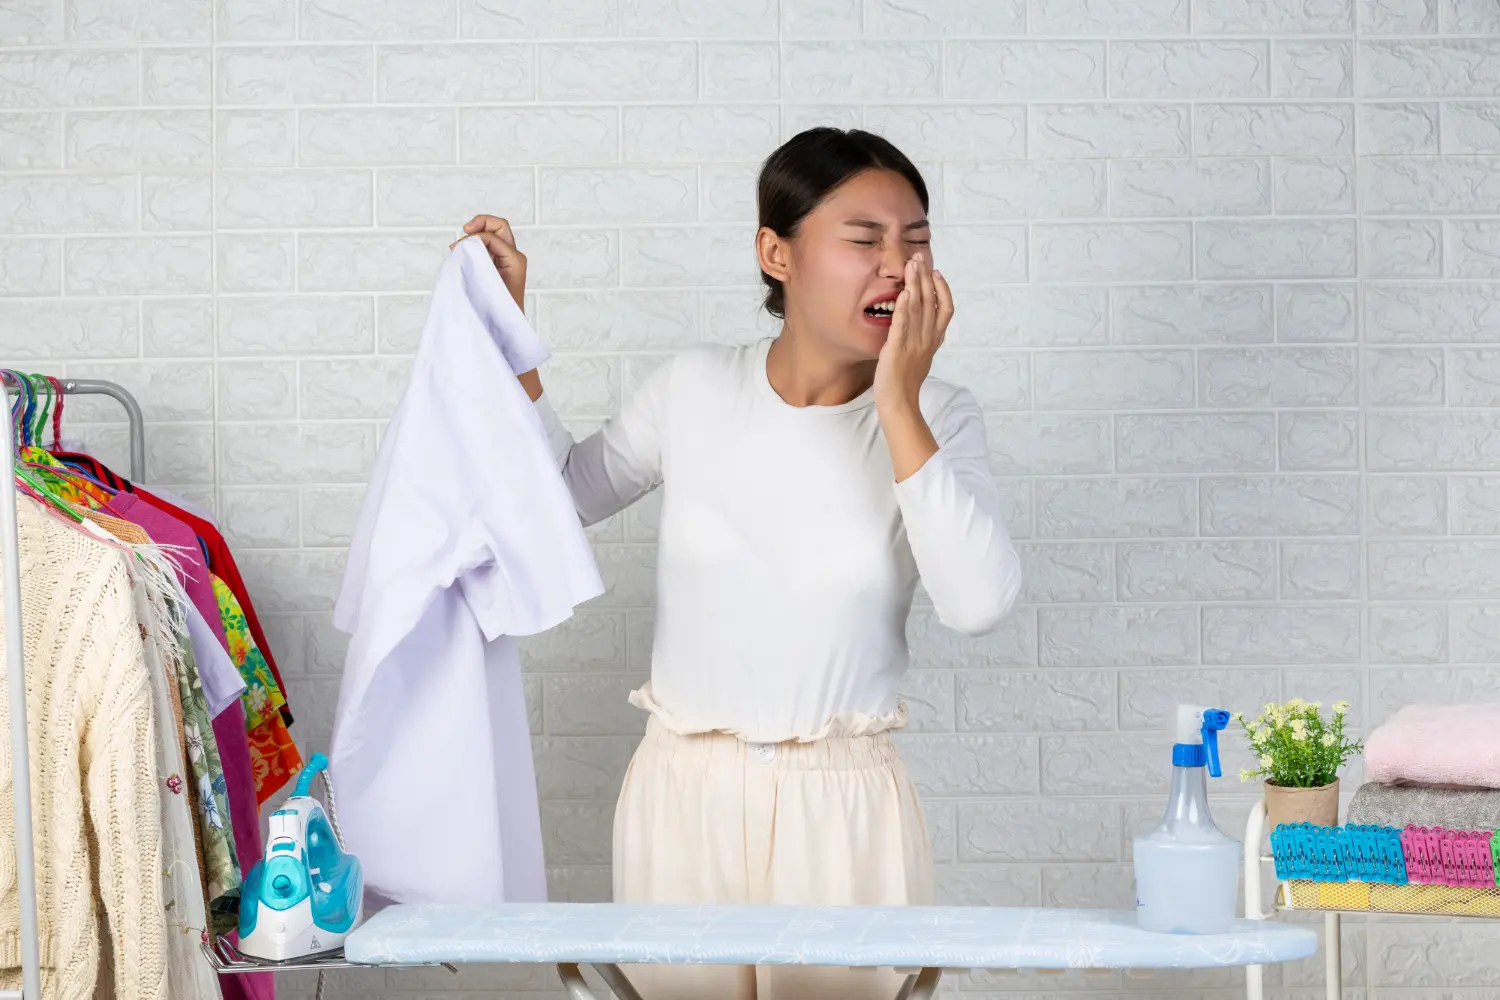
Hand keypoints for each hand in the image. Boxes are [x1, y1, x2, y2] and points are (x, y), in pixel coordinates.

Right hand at [452, 214, 526, 308]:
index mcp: (515, 260)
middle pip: (499, 226)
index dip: (475, 237)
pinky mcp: (498, 264)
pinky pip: (487, 245)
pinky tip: (462, 252)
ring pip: (492, 234)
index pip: (493, 236)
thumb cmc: (500, 309)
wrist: (507, 326)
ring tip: (459, 246)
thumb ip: (479, 260)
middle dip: (481, 223)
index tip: (458, 248)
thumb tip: (465, 245)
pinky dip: (474, 244)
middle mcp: (513, 256)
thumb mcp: (489, 283)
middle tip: (465, 229)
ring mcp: (506, 259)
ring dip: (475, 234)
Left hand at [873, 252, 952, 413]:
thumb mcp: (921, 356)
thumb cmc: (906, 382)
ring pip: (918, 309)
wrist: (899, 403)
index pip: (946, 309)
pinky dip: (904, 309)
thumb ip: (924, 338)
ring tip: (912, 265)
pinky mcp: (897, 350)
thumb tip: (925, 325)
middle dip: (926, 277)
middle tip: (919, 256)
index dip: (943, 288)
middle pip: (931, 302)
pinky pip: (902, 326)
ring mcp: (913, 344)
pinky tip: (903, 293)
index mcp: (934, 340)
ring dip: (915, 284)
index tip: (936, 272)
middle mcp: (927, 339)